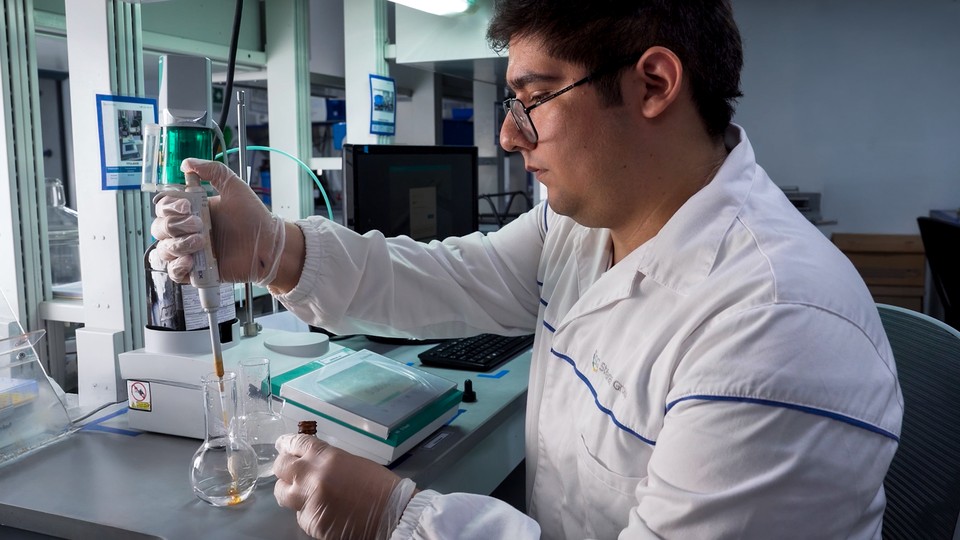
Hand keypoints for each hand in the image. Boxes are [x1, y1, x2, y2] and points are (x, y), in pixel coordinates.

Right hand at [149, 158, 285, 284]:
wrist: (268, 244)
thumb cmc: (253, 217)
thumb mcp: (235, 187)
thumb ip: (213, 171)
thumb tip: (187, 162)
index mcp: (191, 211)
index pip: (163, 207)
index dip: (169, 207)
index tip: (186, 206)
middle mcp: (186, 231)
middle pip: (159, 228)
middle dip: (175, 225)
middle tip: (199, 224)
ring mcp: (190, 252)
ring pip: (163, 250)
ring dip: (177, 245)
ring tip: (201, 242)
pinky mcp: (196, 272)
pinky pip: (173, 273)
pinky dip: (176, 267)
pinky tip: (189, 261)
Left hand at [273, 434, 414, 539]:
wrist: (392, 514)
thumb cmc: (380, 486)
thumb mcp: (352, 462)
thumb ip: (327, 461)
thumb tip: (311, 463)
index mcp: (325, 456)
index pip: (295, 443)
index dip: (286, 443)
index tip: (282, 445)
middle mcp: (312, 476)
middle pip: (282, 467)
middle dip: (284, 468)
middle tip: (288, 470)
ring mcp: (309, 500)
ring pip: (282, 493)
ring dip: (289, 491)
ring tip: (301, 493)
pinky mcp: (311, 522)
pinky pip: (300, 515)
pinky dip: (307, 512)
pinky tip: (323, 511)